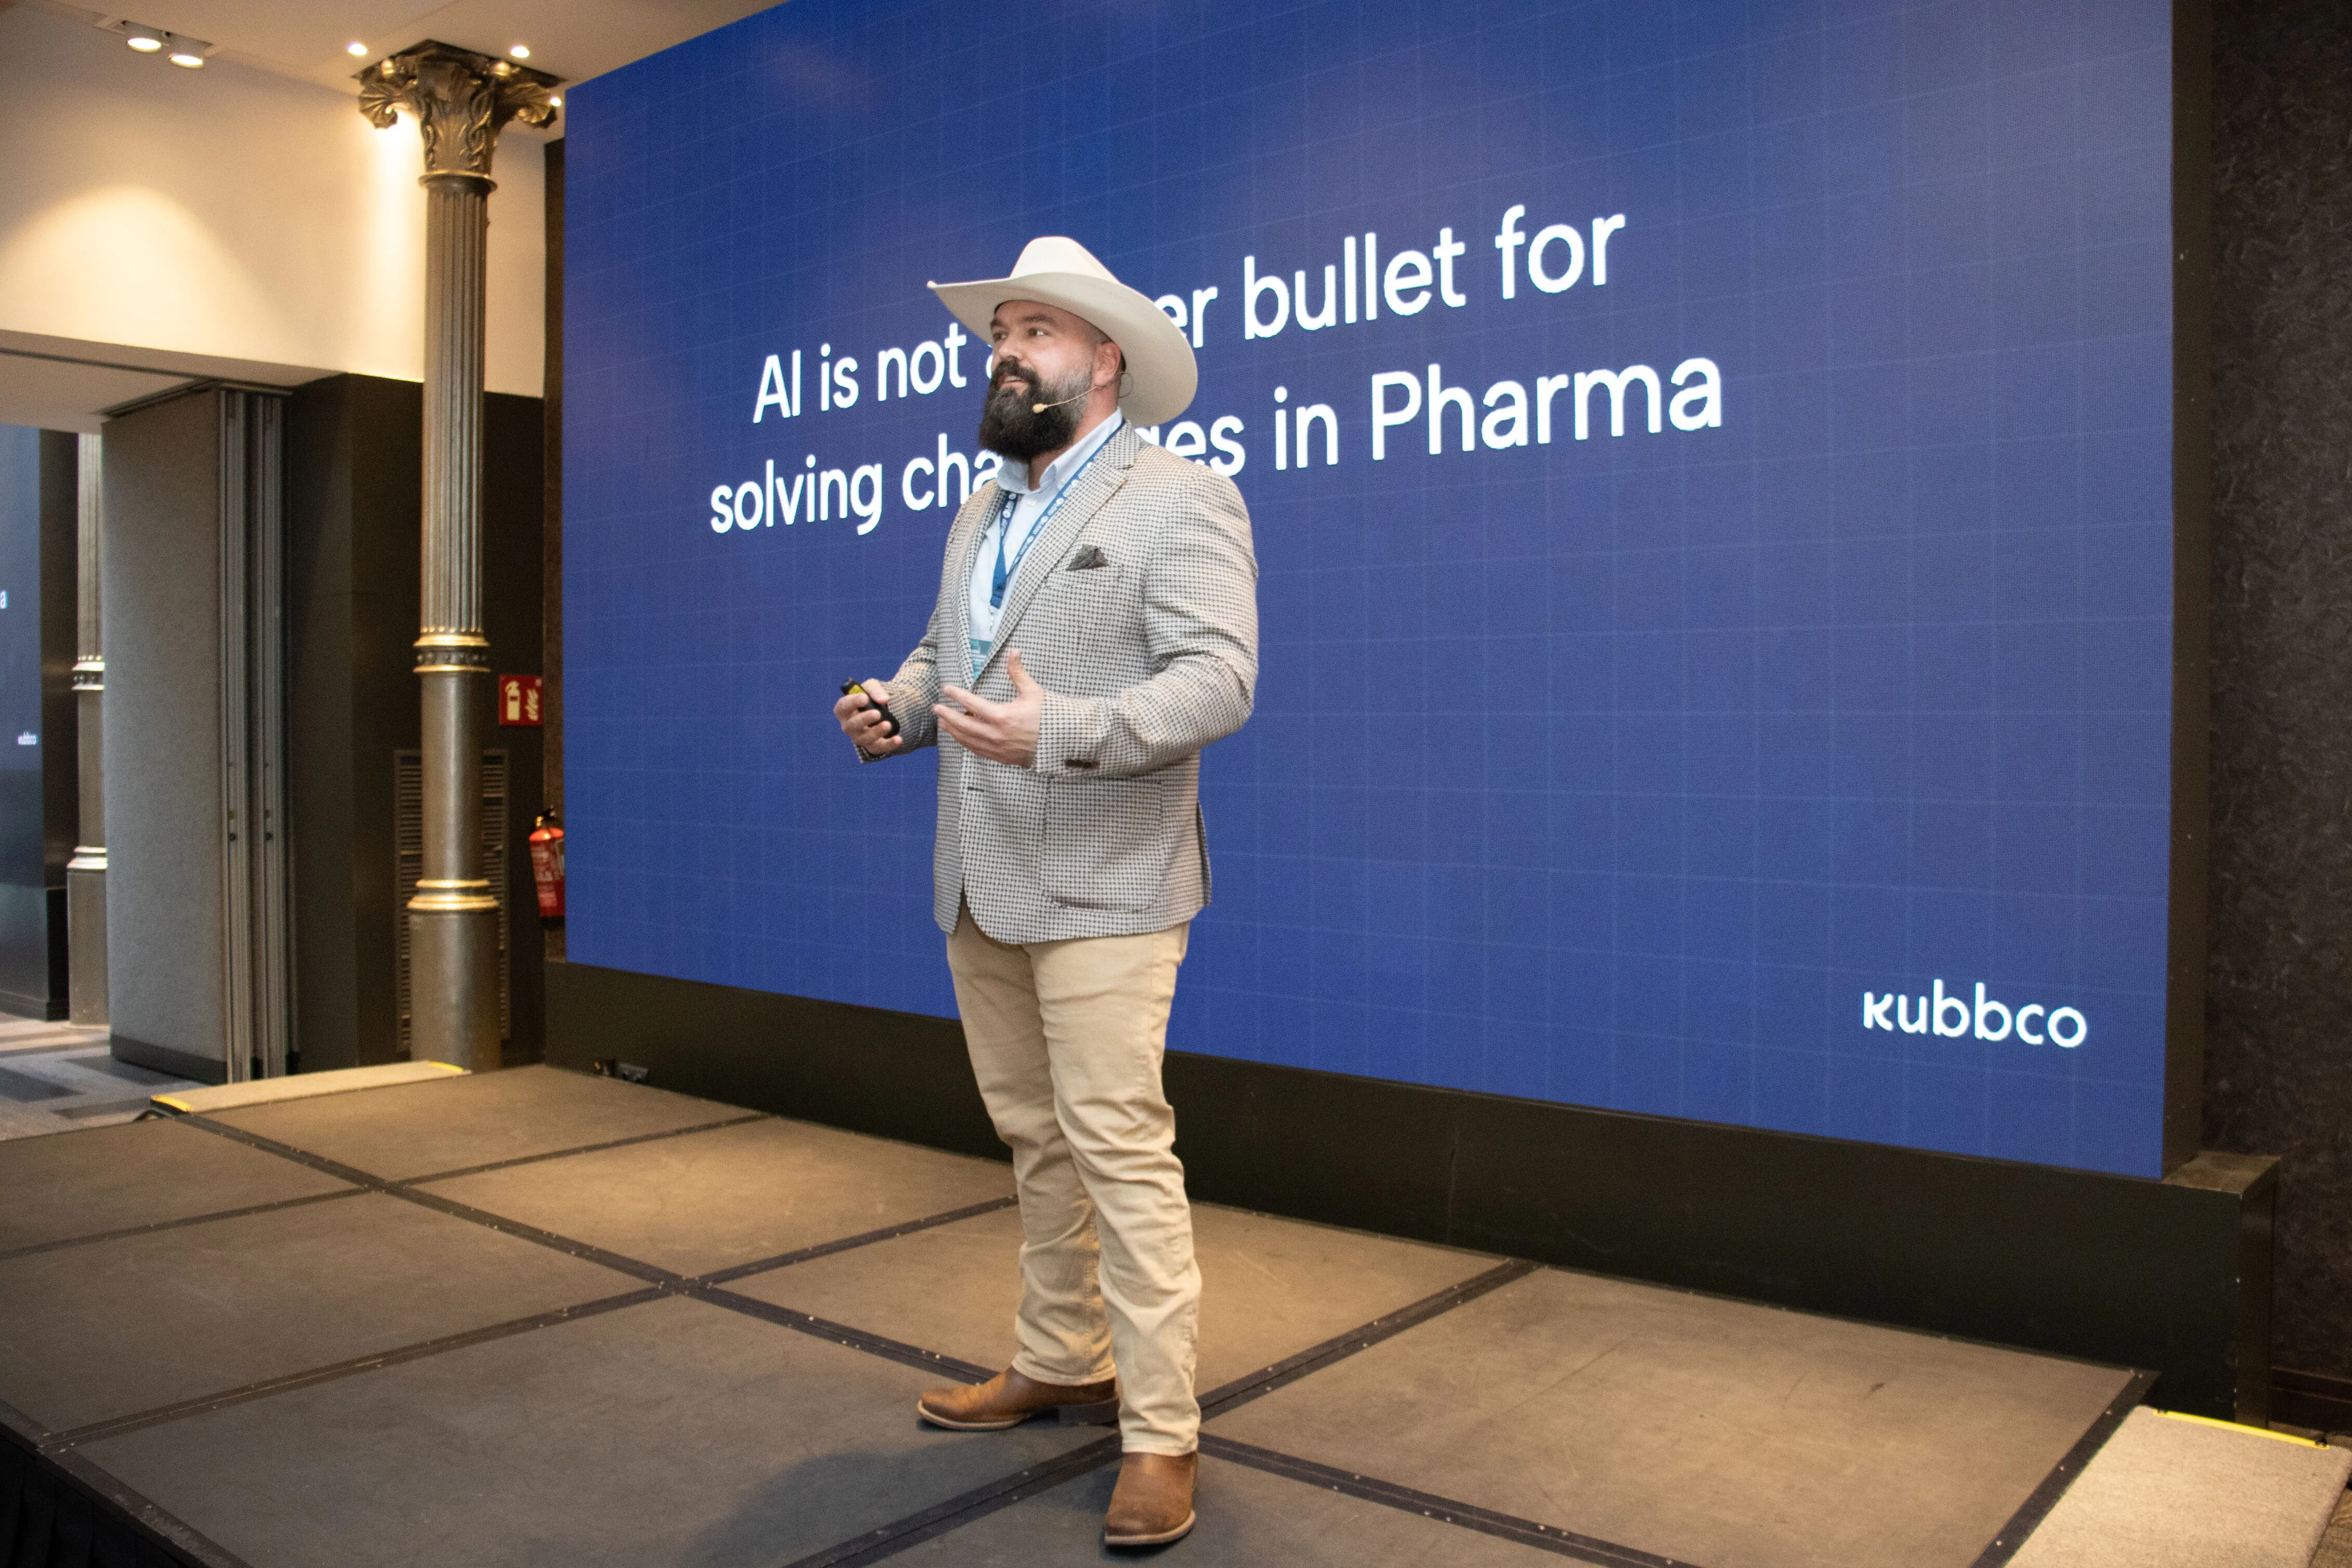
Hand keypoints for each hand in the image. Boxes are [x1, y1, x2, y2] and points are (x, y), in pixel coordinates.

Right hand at [834, 678, 902, 754]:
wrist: (885, 709)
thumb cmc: (871, 697)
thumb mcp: (872, 687)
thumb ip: (875, 690)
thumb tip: (883, 699)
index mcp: (844, 710)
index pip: (843, 707)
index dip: (852, 703)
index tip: (865, 698)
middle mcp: (849, 725)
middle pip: (852, 725)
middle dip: (864, 719)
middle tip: (877, 713)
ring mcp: (859, 737)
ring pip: (864, 738)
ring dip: (876, 732)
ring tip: (888, 725)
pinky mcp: (872, 746)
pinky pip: (878, 748)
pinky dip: (889, 744)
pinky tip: (898, 739)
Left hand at [937, 648, 1042, 766]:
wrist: (1062, 742)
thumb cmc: (1049, 715)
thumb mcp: (1033, 691)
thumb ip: (1018, 672)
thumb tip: (1013, 651)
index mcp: (1002, 716)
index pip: (972, 704)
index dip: (956, 696)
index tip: (946, 689)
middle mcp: (996, 734)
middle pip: (963, 725)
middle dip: (947, 716)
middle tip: (936, 708)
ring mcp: (998, 748)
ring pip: (968, 740)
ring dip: (953, 731)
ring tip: (942, 723)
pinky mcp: (1002, 757)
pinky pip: (978, 751)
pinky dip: (966, 743)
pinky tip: (960, 738)